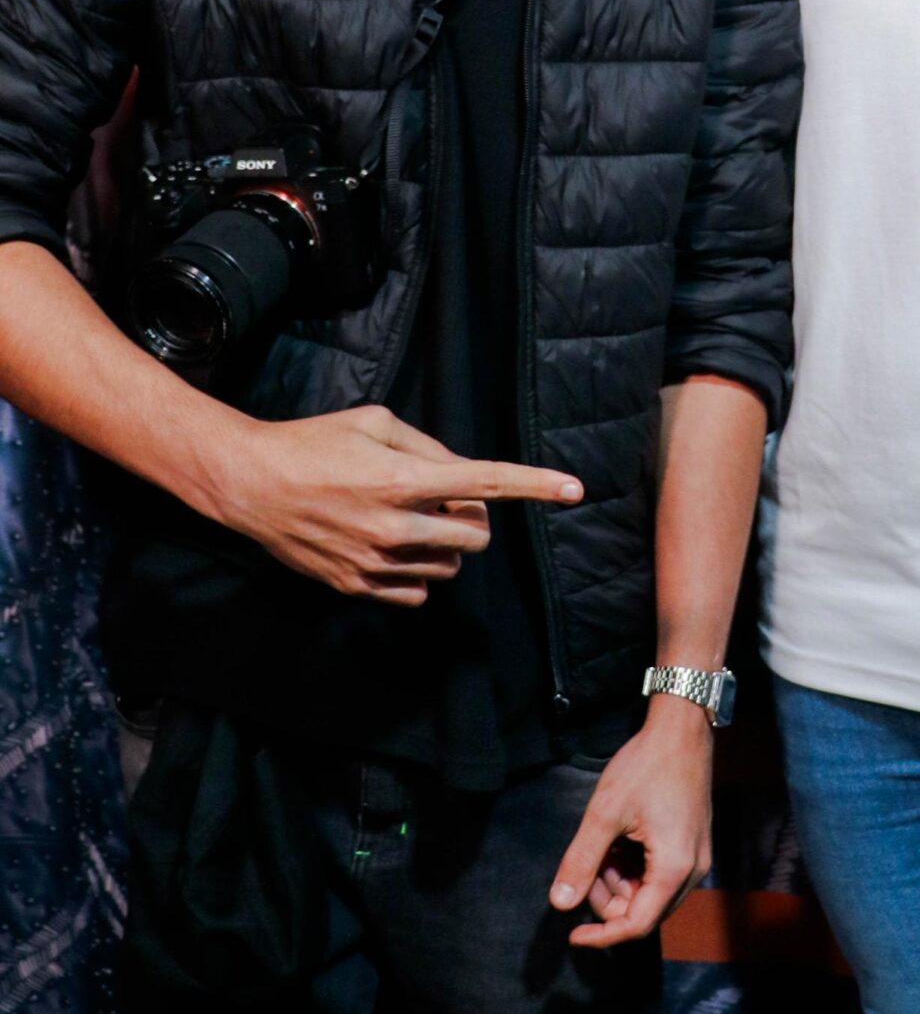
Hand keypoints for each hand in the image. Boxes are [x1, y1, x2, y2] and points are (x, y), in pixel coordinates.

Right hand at [211, 402, 581, 604]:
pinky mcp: (358, 585)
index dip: (535, 484)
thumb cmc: (314, 444)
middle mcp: (396, 524)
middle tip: (441, 501)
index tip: (575, 488)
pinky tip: (391, 547)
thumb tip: (459, 473)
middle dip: (470, 520)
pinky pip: (418, 591)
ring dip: (442, 545)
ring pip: (449, 566)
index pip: (487, 483)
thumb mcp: (375, 422)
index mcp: (405, 477)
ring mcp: (377, 561)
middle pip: (475, 536)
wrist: (251, 484)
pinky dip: (417, 571)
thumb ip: (427, 446)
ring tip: (405, 520)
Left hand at [549, 694, 713, 945]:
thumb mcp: (605, 814)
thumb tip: (560, 903)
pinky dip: (633, 867)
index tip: (572, 935)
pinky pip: (658, 875)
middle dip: (607, 897)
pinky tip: (619, 840)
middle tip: (586, 865)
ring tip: (603, 844)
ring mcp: (695, 860)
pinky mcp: (692, 848)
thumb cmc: (646, 767)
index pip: (636, 925)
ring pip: (648, 894)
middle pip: (643, 911)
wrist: (682, 732)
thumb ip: (581, 861)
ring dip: (619, 881)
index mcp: (673, 869)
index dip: (602, 936)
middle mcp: (691, 873)